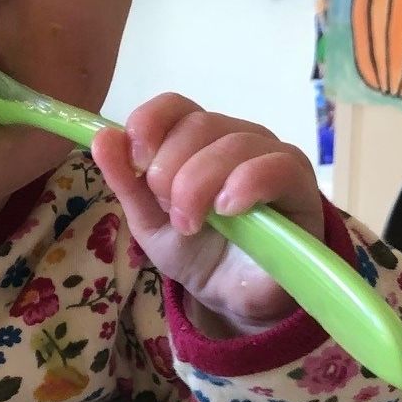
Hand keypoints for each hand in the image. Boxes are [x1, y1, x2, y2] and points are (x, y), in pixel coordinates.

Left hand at [91, 93, 323, 336]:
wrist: (233, 296)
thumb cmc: (194, 249)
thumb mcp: (148, 220)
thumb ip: (126, 180)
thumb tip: (101, 138)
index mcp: (196, 138)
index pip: (174, 105)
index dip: (149, 123)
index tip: (135, 159)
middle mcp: (235, 136)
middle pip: (199, 124)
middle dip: (171, 169)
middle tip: (169, 211)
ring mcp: (270, 155)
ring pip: (233, 143)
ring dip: (200, 184)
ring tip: (191, 223)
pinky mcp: (299, 184)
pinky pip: (277, 166)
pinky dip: (247, 184)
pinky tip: (228, 209)